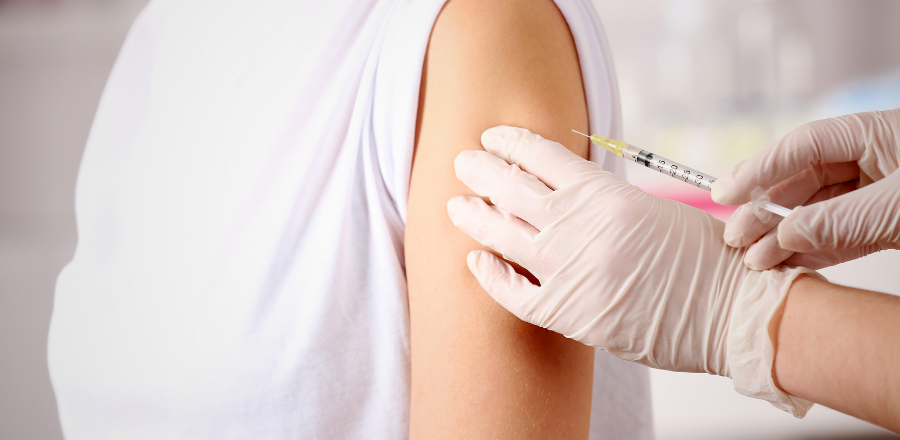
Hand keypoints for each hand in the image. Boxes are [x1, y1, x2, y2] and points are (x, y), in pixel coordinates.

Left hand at [448, 126, 801, 377]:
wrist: (731, 312)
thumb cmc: (701, 257)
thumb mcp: (653, 207)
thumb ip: (603, 200)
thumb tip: (559, 197)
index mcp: (606, 194)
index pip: (541, 156)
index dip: (511, 143)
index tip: (492, 138)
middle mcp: (580, 227)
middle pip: (511, 189)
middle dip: (481, 171)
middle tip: (462, 164)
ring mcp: (570, 271)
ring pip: (502, 235)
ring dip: (474, 216)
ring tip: (457, 205)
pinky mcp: (568, 314)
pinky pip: (512, 293)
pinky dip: (489, 276)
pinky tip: (476, 261)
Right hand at [713, 109, 899, 269]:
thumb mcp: (897, 205)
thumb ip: (841, 219)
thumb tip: (785, 234)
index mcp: (877, 134)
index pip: (804, 145)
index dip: (761, 168)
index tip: (726, 194)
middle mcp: (874, 160)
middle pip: (804, 180)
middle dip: (766, 210)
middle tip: (735, 235)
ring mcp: (881, 194)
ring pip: (819, 212)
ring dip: (784, 238)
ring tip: (754, 259)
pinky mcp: (888, 226)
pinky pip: (843, 237)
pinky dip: (814, 252)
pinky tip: (786, 263)